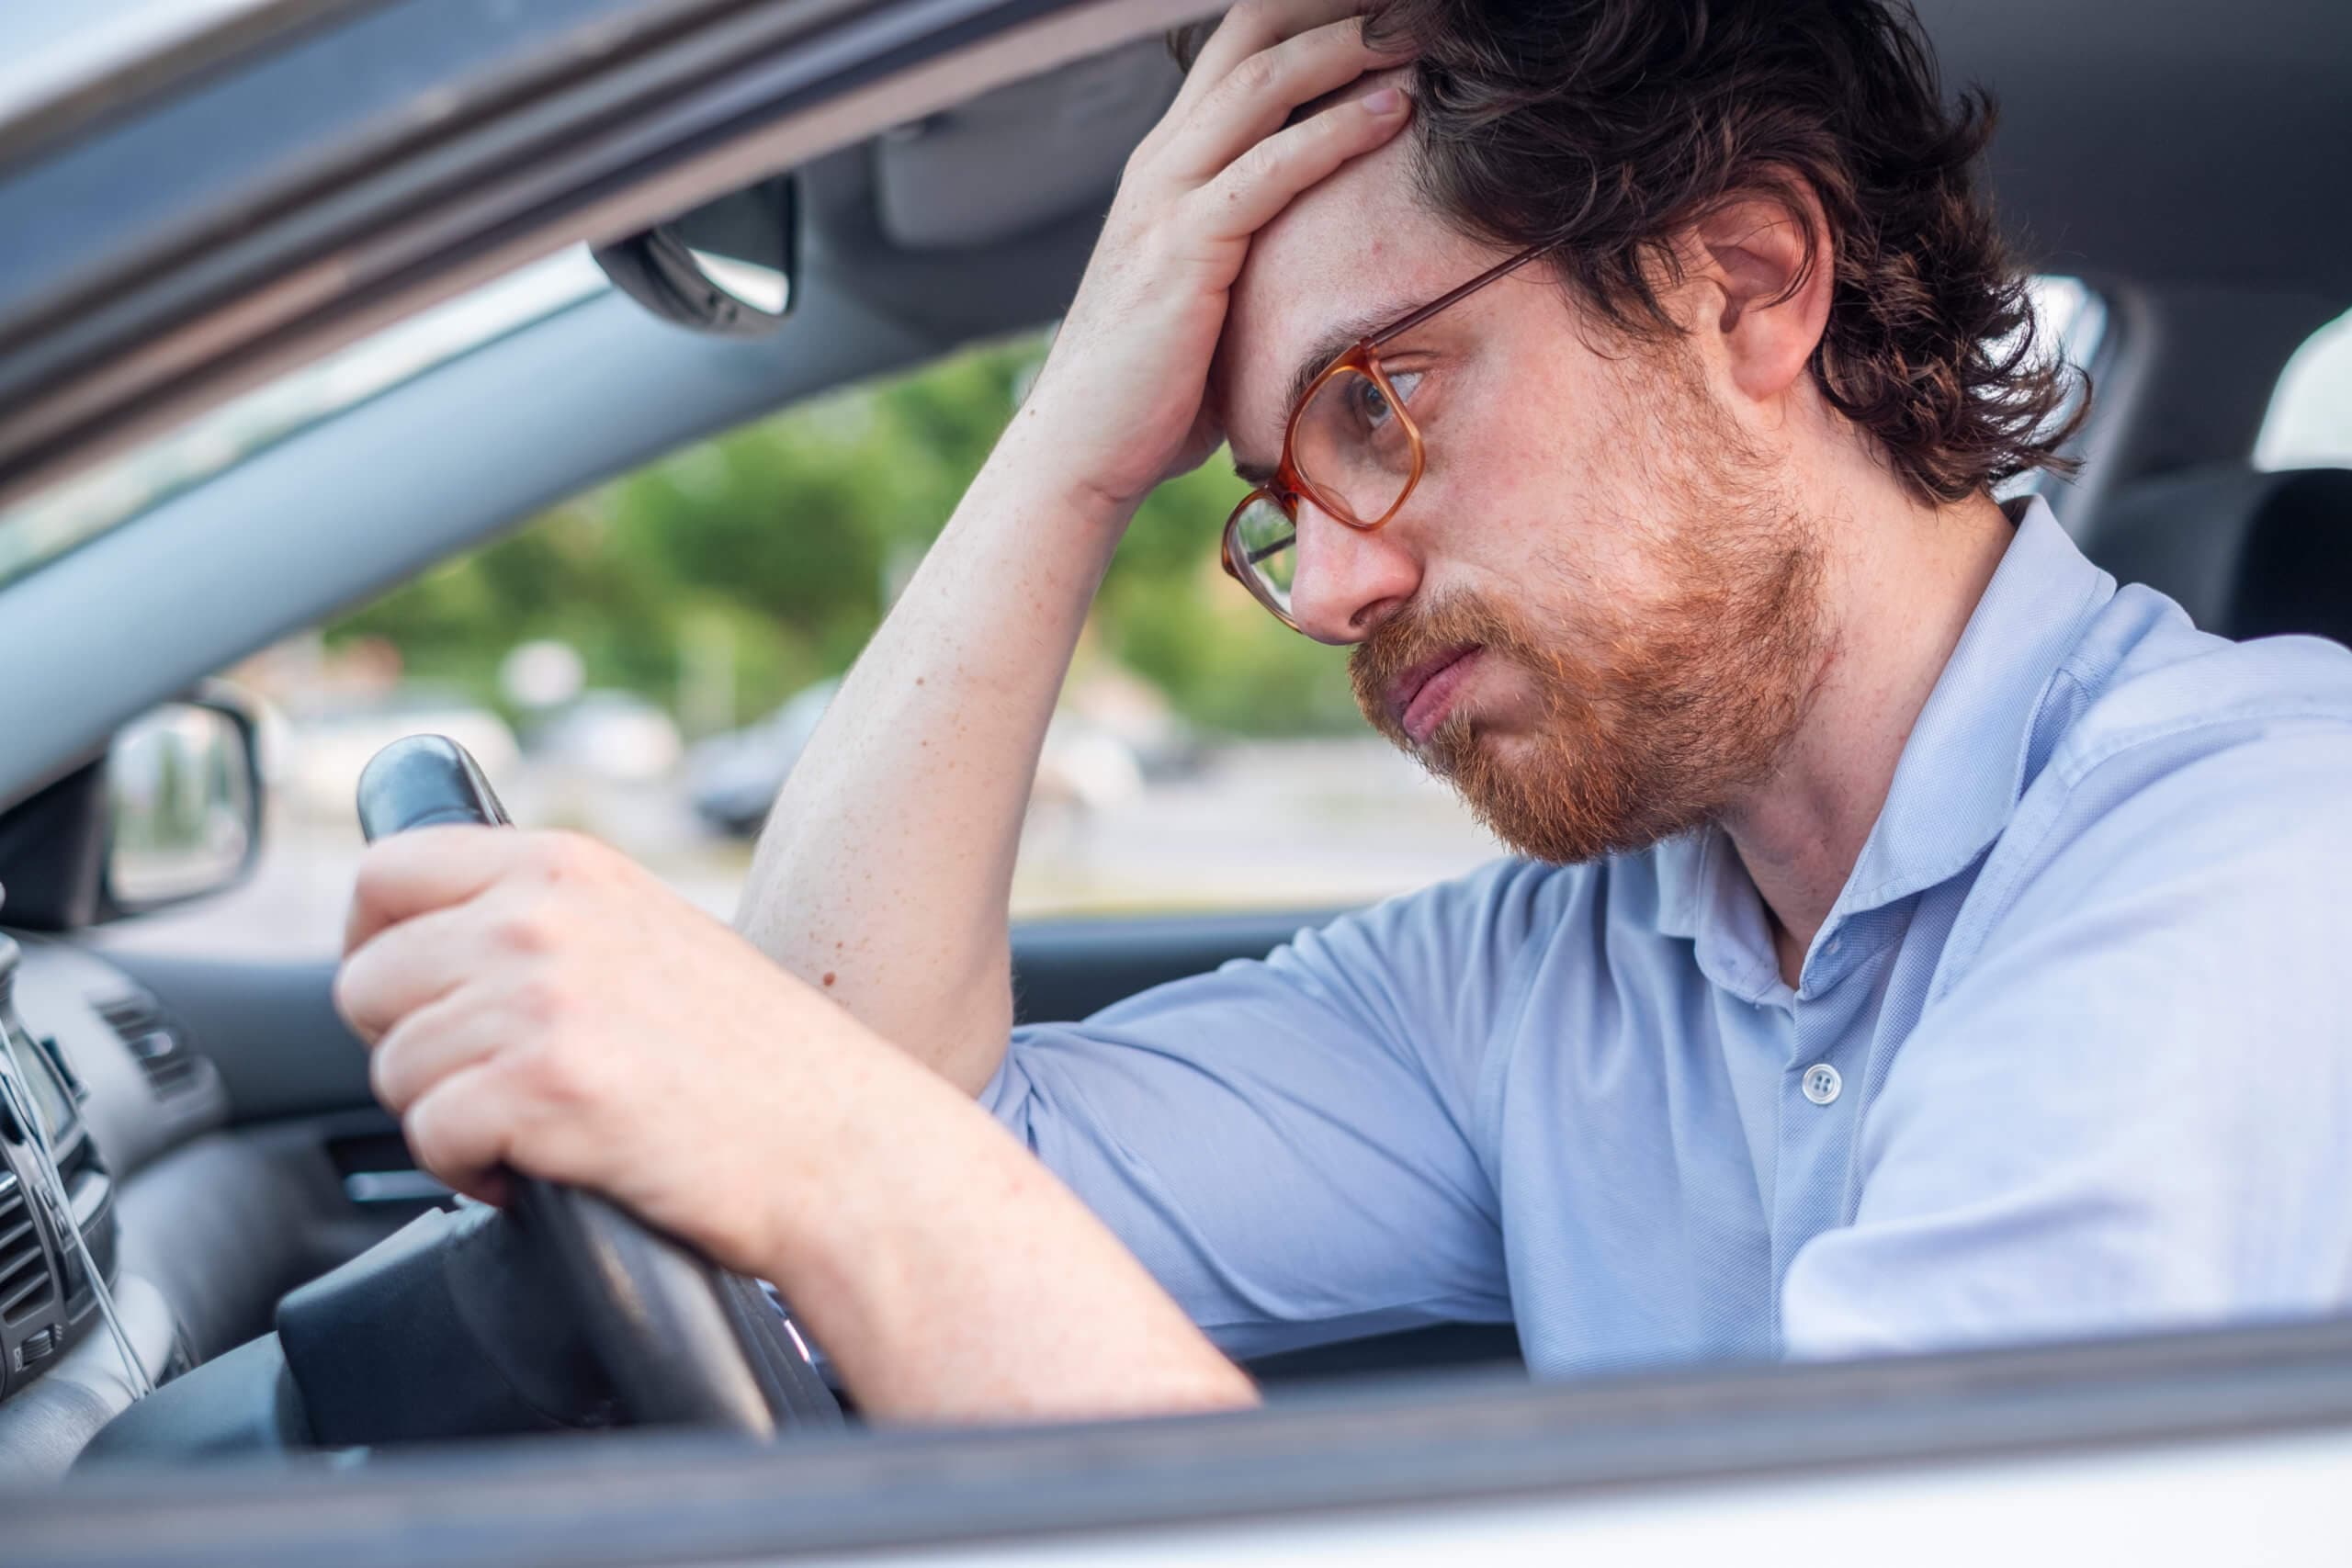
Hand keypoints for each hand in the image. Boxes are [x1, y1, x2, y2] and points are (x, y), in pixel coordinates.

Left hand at [333, 827, 893, 1276]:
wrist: (847, 1151)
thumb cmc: (765, 1067)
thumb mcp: (653, 938)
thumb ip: (548, 920)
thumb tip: (428, 946)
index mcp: (568, 865)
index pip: (387, 870)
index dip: (377, 944)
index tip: (415, 999)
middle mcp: (545, 915)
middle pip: (367, 982)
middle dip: (412, 1048)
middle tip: (493, 1081)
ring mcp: (543, 997)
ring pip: (394, 1069)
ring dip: (450, 1118)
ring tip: (537, 1128)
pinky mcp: (546, 1086)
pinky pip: (429, 1137)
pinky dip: (471, 1173)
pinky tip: (541, 1170)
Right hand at [1008, 0, 1412, 514]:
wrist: (1080, 449)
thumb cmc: (1152, 391)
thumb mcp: (1207, 297)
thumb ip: (1250, 255)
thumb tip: (1318, 262)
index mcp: (1168, 165)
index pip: (1239, 50)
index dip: (1307, 16)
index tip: (1381, 9)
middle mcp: (1161, 162)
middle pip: (1250, 37)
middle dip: (1331, 9)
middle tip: (1411, 1)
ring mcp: (1166, 199)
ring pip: (1263, 84)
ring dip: (1348, 46)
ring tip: (1418, 29)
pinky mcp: (1184, 247)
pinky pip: (1271, 167)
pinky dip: (1337, 130)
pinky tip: (1394, 110)